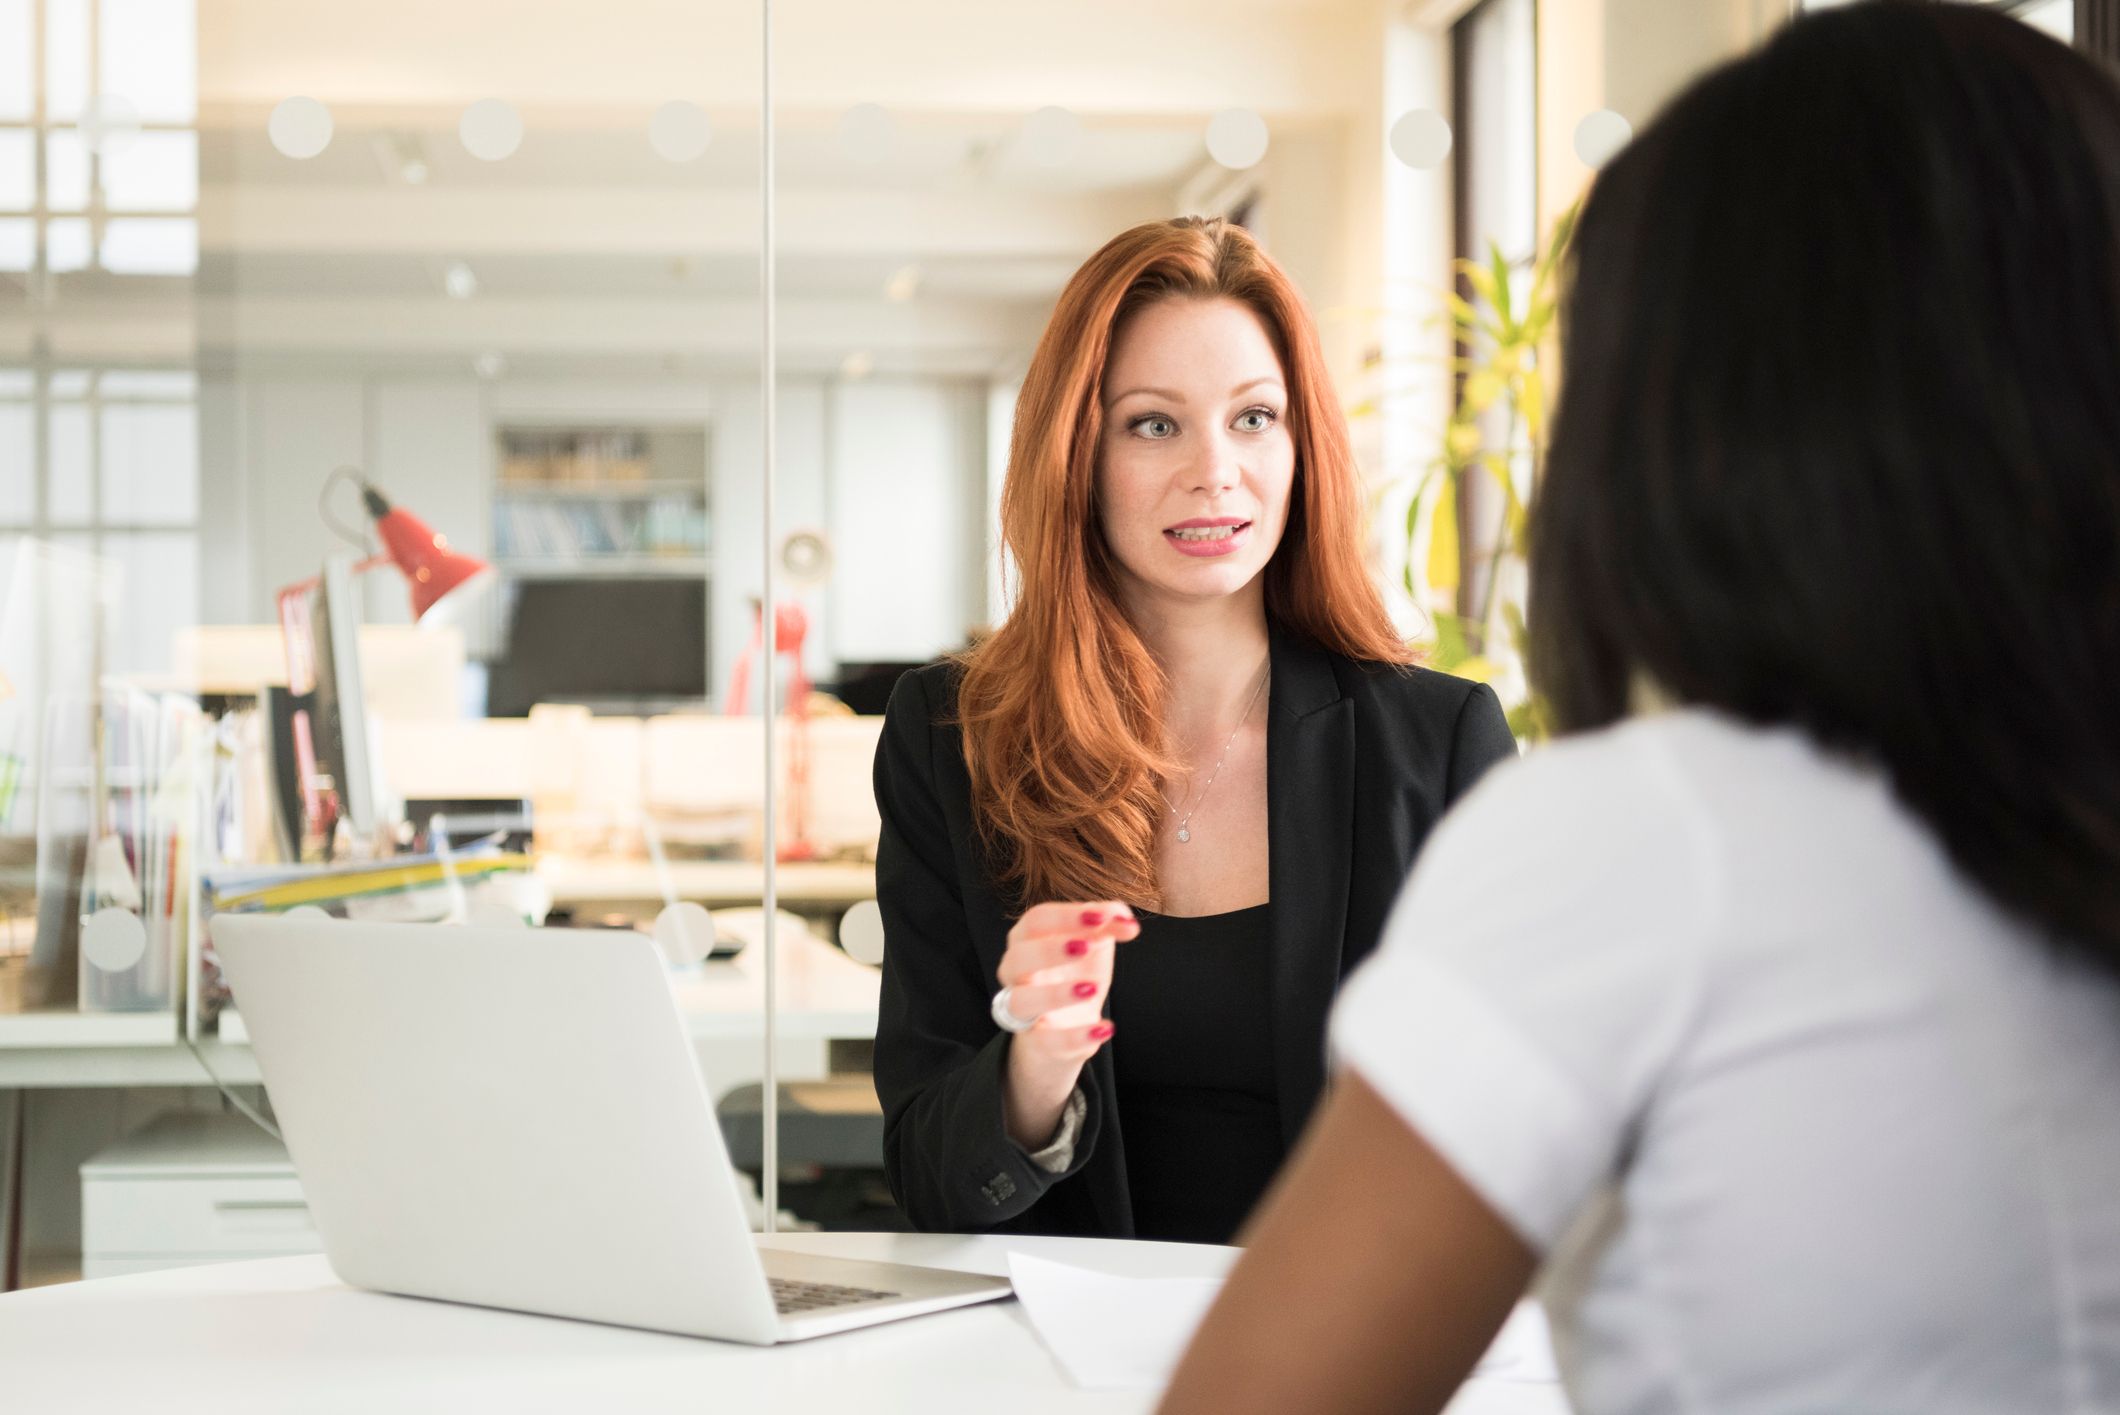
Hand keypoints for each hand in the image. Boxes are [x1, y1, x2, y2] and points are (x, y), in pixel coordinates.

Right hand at [996, 900, 1138, 1149]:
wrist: (1070, 1027)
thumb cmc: (1076, 972)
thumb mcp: (1095, 944)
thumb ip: (1110, 923)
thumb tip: (1128, 922)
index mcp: (1027, 940)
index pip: (1037, 920)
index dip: (1067, 916)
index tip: (1103, 916)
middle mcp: (1015, 973)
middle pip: (1018, 957)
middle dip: (1049, 950)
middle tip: (1086, 945)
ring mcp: (1023, 1010)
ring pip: (1020, 1001)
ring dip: (1055, 994)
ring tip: (1092, 988)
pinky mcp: (1039, 1042)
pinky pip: (1048, 1042)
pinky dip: (1076, 1037)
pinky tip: (1105, 1028)